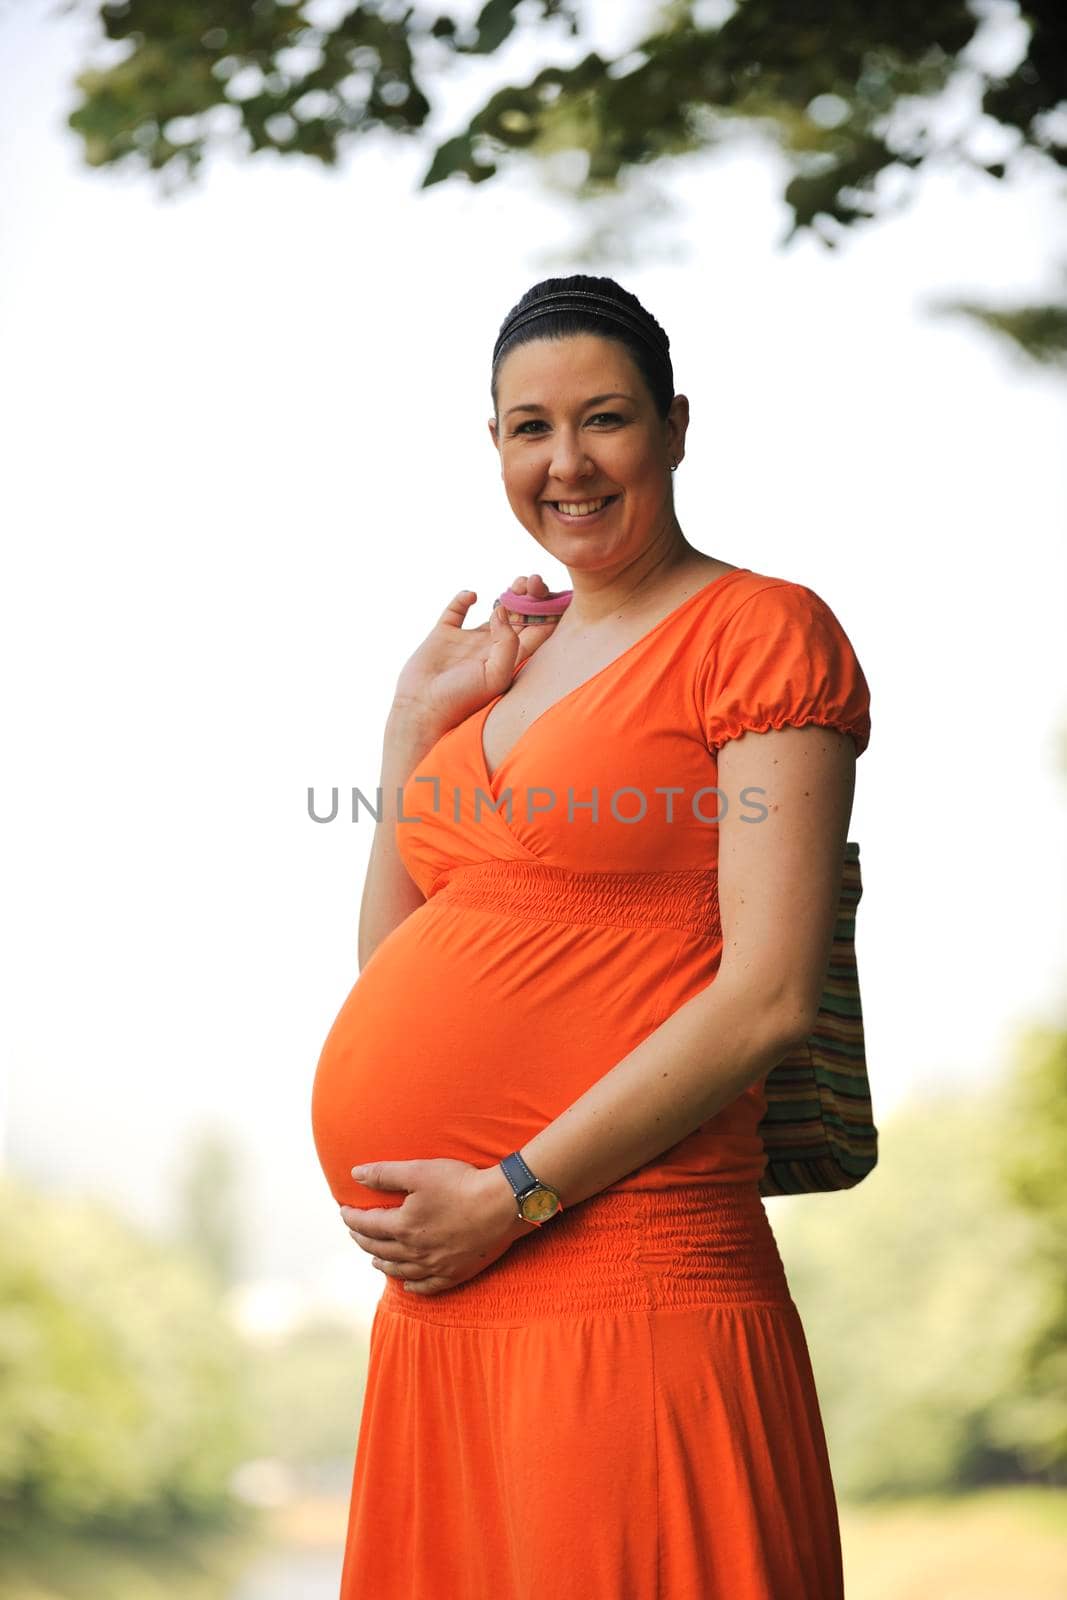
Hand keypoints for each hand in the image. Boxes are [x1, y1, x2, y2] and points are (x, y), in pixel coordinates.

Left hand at [340, 1158, 533, 1295]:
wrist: (502, 1205)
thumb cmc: (460, 1184)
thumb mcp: (419, 1171)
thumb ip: (384, 1174)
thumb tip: (354, 1174)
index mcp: (403, 1227)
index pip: (367, 1225)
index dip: (352, 1218)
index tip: (343, 1211)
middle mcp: (415, 1251)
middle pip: (380, 1248)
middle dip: (363, 1239)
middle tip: (354, 1232)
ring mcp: (435, 1265)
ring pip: (400, 1269)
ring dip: (383, 1263)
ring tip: (373, 1258)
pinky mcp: (455, 1273)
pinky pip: (427, 1286)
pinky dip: (413, 1286)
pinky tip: (407, 1284)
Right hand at [390, 573, 562, 734]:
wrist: (421, 709)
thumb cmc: (461, 700)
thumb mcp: (494, 676)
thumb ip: (506, 643)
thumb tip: (502, 609)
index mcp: (511, 659)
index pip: (539, 631)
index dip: (549, 611)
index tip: (553, 593)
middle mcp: (493, 648)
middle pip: (522, 616)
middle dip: (531, 597)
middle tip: (531, 582)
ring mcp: (469, 640)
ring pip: (496, 609)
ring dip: (509, 593)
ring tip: (516, 583)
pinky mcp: (445, 635)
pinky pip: (457, 609)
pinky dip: (464, 597)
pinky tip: (471, 596)